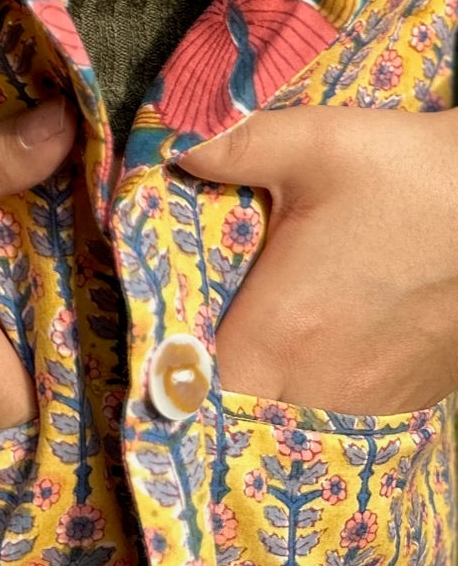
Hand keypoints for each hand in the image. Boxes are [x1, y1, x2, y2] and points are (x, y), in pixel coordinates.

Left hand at [177, 105, 457, 415]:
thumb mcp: (310, 142)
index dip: (169, 380)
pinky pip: (344, 416)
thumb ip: (227, 146)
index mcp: (283, 331)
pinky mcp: (411, 398)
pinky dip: (319, 395)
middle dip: (216, 389)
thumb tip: (170, 144)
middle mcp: (323, 383)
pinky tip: (316, 350)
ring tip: (255, 348)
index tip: (153, 355)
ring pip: (297, 423)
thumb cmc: (407, 174)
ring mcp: (373, 400)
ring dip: (270, 395)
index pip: (201, 395)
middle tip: (197, 346)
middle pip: (245, 416)